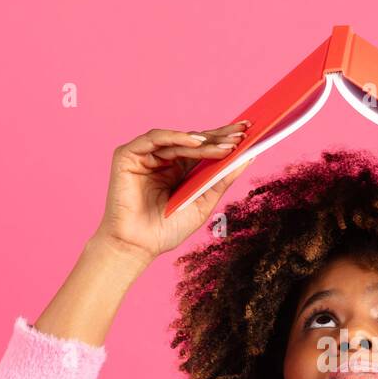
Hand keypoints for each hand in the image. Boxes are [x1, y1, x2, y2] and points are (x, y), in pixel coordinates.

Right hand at [91, 121, 253, 263]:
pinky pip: (154, 139)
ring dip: (203, 140)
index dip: (224, 139)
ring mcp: (146, 156)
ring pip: (178, 140)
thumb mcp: (204, 203)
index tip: (249, 132)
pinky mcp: (128, 155)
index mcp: (180, 170)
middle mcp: (163, 159)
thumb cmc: (167, 230)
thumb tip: (248, 158)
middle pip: (194, 141)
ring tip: (225, 145)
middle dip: (219, 136)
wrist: (138, 246)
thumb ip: (222, 180)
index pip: (205, 149)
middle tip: (242, 133)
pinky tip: (195, 142)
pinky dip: (175, 137)